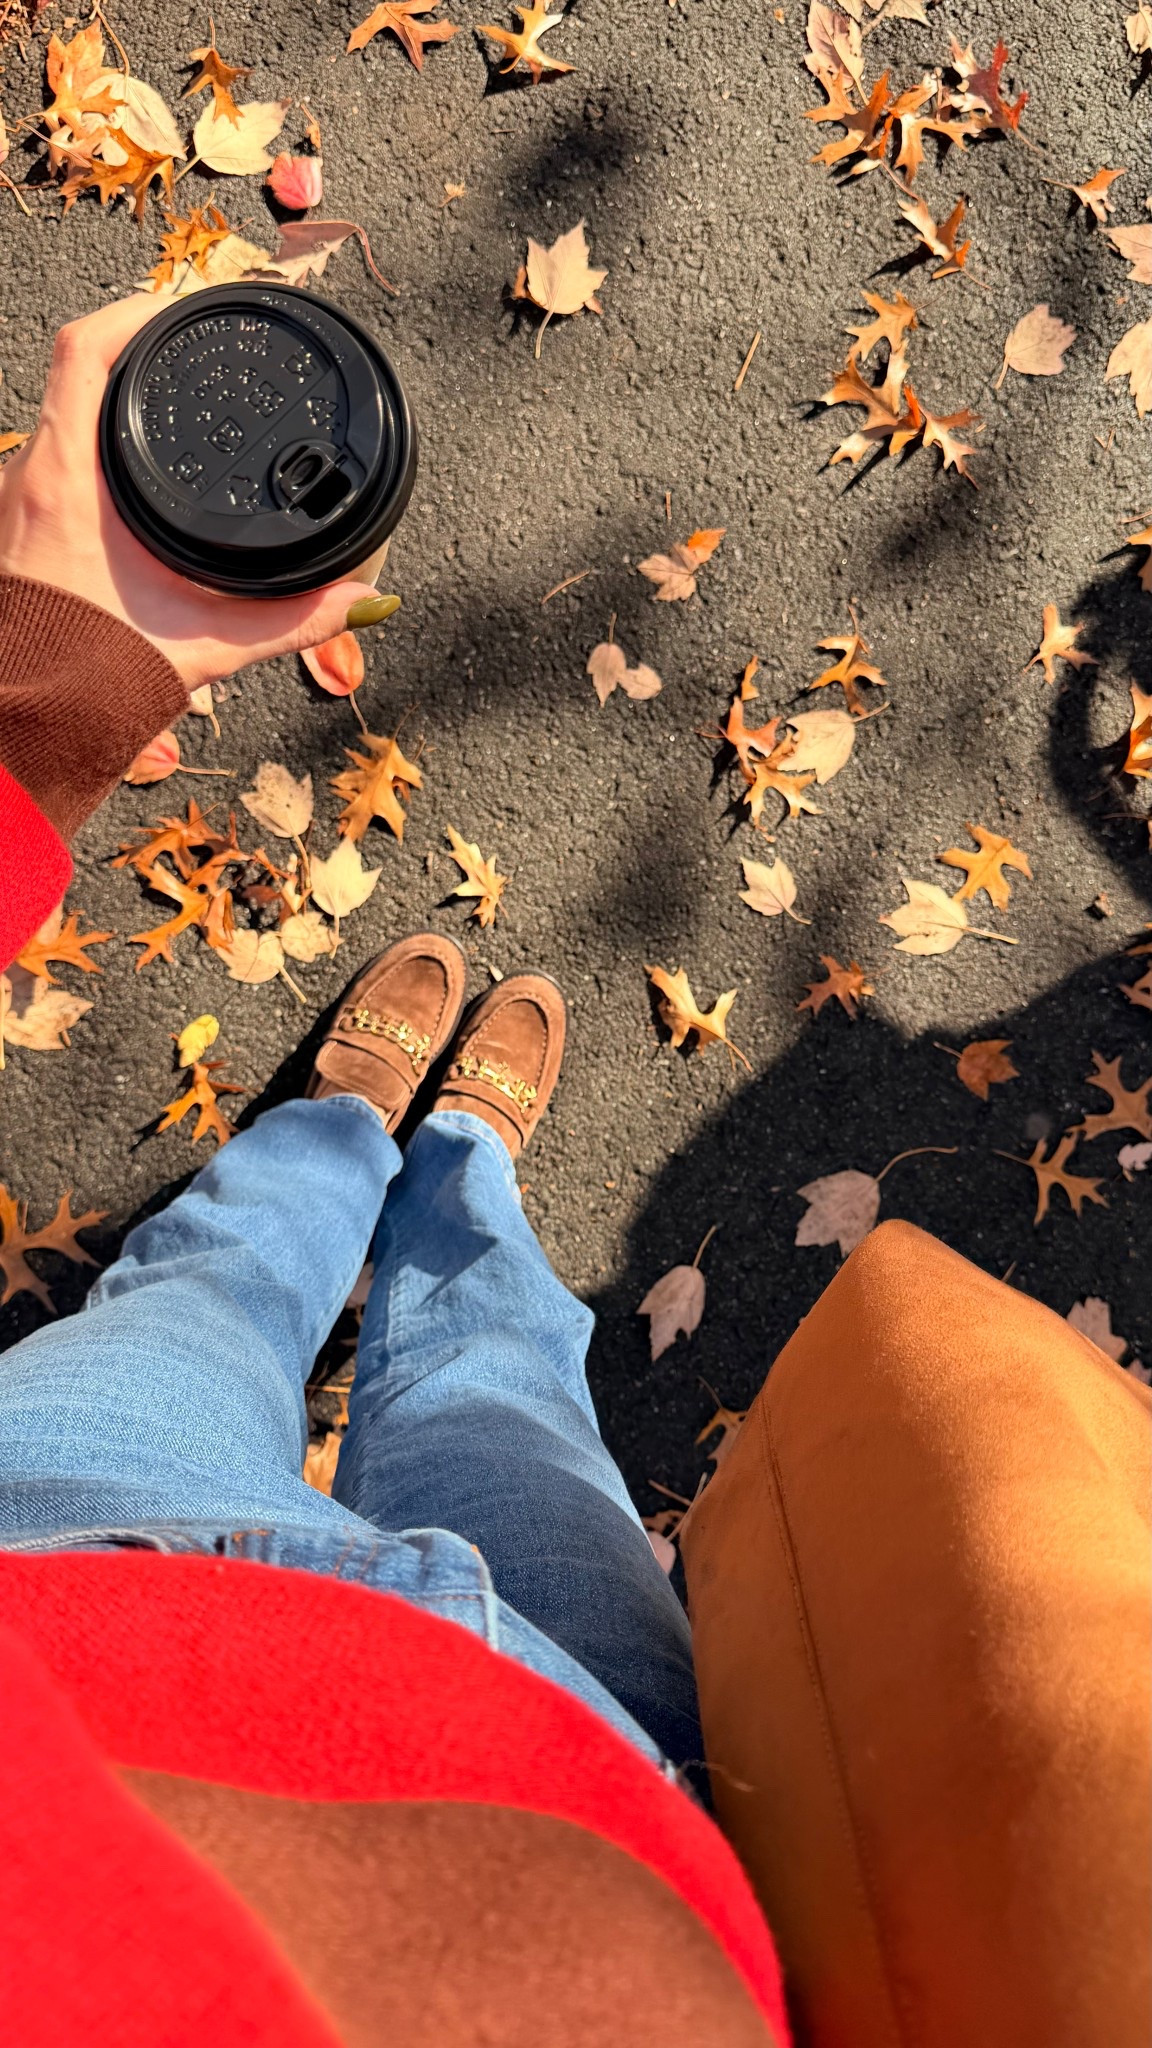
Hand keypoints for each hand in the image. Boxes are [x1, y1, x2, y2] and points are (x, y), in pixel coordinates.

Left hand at [0, 294, 399, 691]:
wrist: (33, 728)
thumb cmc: (92, 682)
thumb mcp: (206, 644)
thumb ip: (291, 620)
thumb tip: (361, 599)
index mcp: (67, 479)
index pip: (87, 349)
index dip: (137, 310)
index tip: (185, 305)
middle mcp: (30, 478)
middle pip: (76, 378)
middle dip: (135, 360)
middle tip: (188, 354)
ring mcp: (17, 504)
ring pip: (62, 426)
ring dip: (113, 414)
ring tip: (168, 414)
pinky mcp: (18, 535)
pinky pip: (56, 468)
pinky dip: (97, 460)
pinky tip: (135, 487)